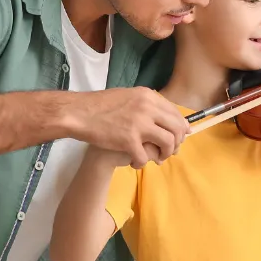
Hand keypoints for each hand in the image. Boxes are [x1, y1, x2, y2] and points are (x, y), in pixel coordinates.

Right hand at [66, 88, 188, 168]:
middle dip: (177, 143)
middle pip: (176, 128)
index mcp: (148, 96)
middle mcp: (147, 108)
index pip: (175, 113)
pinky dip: (142, 163)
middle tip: (170, 151)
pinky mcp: (128, 140)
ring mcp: (139, 124)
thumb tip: (166, 117)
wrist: (79, 113)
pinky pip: (145, 157)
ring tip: (157, 158)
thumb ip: (147, 105)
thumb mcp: (128, 97)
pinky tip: (135, 163)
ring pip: (167, 143)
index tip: (181, 137)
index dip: (181, 127)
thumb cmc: (101, 105)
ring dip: (165, 154)